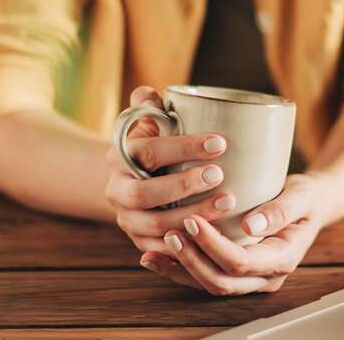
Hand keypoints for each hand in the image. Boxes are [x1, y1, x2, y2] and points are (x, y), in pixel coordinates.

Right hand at [105, 86, 236, 254]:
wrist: (135, 181)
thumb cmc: (155, 146)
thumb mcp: (150, 125)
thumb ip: (150, 108)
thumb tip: (148, 94)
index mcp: (118, 156)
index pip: (147, 151)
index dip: (183, 147)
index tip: (219, 142)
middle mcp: (116, 190)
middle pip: (143, 192)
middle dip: (183, 185)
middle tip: (219, 175)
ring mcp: (127, 219)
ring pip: (155, 224)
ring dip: (192, 215)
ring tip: (227, 203)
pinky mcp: (140, 242)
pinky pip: (161, 249)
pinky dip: (187, 244)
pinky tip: (214, 235)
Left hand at [139, 174, 329, 294]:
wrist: (310, 205)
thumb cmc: (305, 197)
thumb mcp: (301, 195)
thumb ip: (280, 210)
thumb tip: (251, 225)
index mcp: (282, 259)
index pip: (241, 262)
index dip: (213, 245)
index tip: (193, 220)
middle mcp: (264, 276)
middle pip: (221, 281)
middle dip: (192, 259)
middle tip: (171, 232)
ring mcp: (249, 278)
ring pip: (209, 284)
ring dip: (181, 268)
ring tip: (156, 246)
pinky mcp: (234, 272)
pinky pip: (204, 277)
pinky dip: (178, 269)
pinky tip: (155, 256)